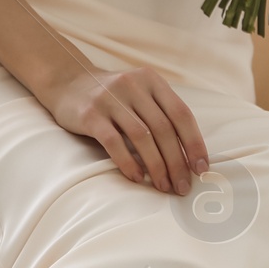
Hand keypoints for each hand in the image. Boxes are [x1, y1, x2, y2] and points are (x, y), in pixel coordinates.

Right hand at [44, 62, 207, 194]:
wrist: (67, 83)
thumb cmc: (112, 97)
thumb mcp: (139, 94)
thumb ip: (161, 114)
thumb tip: (188, 156)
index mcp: (151, 80)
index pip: (181, 113)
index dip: (194, 143)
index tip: (201, 169)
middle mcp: (133, 86)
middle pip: (163, 128)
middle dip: (177, 162)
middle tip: (182, 186)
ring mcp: (110, 98)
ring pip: (142, 137)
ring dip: (156, 166)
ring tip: (163, 186)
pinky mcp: (90, 114)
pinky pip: (114, 142)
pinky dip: (128, 162)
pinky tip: (136, 177)